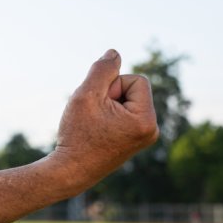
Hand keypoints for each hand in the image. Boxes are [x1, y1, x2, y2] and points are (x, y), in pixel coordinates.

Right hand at [51, 49, 158, 190]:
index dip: (112, 86)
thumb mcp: (86, 94)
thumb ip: (102, 70)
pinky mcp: (135, 140)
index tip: (98, 107)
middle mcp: (151, 129)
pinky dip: (108, 115)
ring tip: (95, 125)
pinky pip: (124, 112)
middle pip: (134, 89)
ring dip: (107, 105)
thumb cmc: (77, 134)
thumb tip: (115, 53)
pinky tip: (97, 130)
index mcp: (146, 120)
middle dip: (110, 95)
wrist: (70, 170)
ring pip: (127, 101)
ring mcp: (144, 136)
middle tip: (94, 118)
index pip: (137, 80)